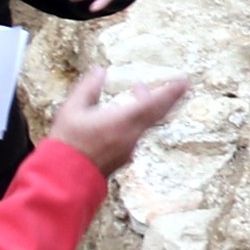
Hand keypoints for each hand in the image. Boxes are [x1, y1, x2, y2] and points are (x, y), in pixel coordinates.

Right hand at [46, 63, 194, 173]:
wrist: (65, 177)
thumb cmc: (68, 143)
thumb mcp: (72, 110)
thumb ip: (88, 88)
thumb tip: (100, 72)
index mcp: (122, 121)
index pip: (153, 103)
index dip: (170, 92)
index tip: (184, 82)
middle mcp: (131, 136)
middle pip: (157, 114)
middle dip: (170, 98)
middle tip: (180, 85)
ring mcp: (129, 148)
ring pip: (146, 123)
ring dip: (147, 106)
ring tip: (137, 90)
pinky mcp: (123, 157)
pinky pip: (137, 134)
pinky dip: (137, 119)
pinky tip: (125, 115)